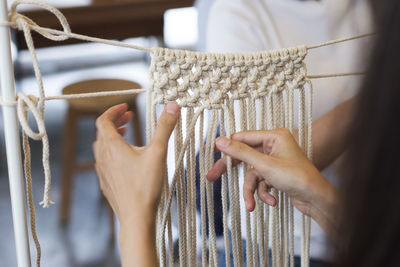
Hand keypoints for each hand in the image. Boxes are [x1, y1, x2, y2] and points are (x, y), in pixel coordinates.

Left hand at [93, 102, 179, 223]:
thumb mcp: (158, 152)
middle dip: (115, 121)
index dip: (114, 110)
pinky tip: (125, 160)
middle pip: (102, 132)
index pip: (103, 120)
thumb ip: (164, 127)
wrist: (135, 217)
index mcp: (112, 146)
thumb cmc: (146, 185)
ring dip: (112, 137)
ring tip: (126, 136)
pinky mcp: (105, 183)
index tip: (126, 106)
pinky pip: (103, 161)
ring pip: (101, 147)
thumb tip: (172, 105)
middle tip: (129, 117)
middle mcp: (103, 157)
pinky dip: (111, 152)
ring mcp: (102, 171)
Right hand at [206, 129, 338, 220]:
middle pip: (244, 156)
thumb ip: (240, 152)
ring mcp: (274, 160)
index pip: (242, 137)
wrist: (317, 199)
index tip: (207, 151)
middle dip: (231, 170)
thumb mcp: (264, 165)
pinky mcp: (275, 174)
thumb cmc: (296, 177)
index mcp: (274, 136)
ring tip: (251, 205)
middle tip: (211, 177)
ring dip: (252, 190)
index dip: (225, 145)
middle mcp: (273, 146)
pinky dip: (263, 192)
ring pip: (252, 174)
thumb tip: (220, 141)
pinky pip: (261, 182)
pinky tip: (272, 201)